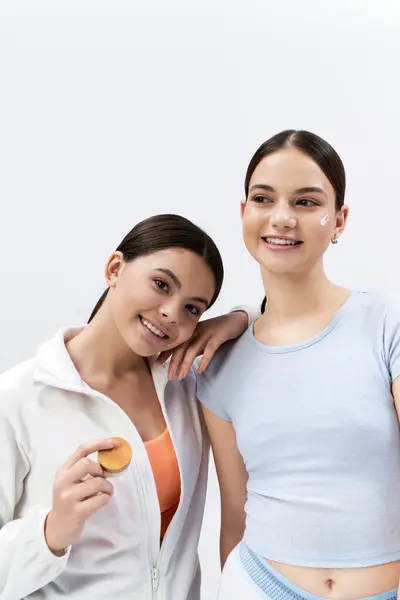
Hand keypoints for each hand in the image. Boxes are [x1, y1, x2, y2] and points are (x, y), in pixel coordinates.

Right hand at [45, 438, 118, 553]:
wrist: (56, 528)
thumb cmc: (69, 501)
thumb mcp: (70, 482)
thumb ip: (83, 470)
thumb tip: (108, 461)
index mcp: (63, 471)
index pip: (81, 450)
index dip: (99, 444)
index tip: (114, 442)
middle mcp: (63, 482)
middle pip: (86, 464)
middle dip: (100, 470)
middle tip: (103, 479)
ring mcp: (68, 497)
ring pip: (96, 482)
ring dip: (107, 487)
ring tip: (106, 492)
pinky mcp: (76, 512)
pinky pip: (99, 499)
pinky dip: (106, 498)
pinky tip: (103, 500)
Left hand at [155, 311, 247, 380]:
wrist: (234, 321)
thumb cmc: (216, 331)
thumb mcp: (201, 339)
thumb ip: (192, 348)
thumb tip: (180, 362)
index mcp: (190, 331)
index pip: (174, 343)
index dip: (165, 353)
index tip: (156, 364)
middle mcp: (195, 331)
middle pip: (181, 347)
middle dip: (174, 363)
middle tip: (169, 376)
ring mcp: (206, 333)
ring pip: (192, 349)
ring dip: (186, 364)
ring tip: (181, 376)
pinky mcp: (217, 336)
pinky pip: (209, 349)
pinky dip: (204, 360)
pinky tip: (200, 370)